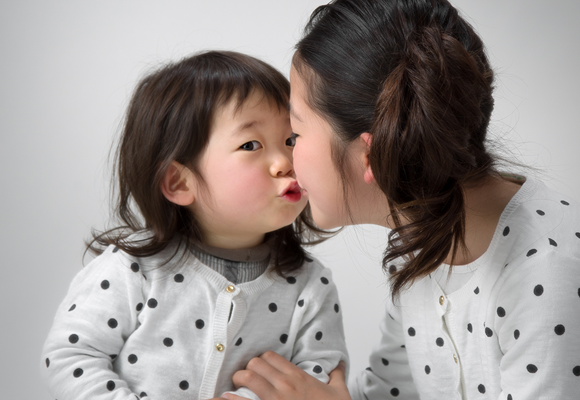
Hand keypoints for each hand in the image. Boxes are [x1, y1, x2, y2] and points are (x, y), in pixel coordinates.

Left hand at [225, 351, 350, 399]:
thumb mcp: (340, 393)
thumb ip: (337, 376)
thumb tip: (340, 364)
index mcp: (299, 377)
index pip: (270, 357)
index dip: (262, 360)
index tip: (260, 368)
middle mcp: (285, 385)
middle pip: (256, 364)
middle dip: (248, 368)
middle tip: (246, 377)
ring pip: (248, 377)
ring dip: (239, 379)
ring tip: (236, 386)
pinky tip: (224, 399)